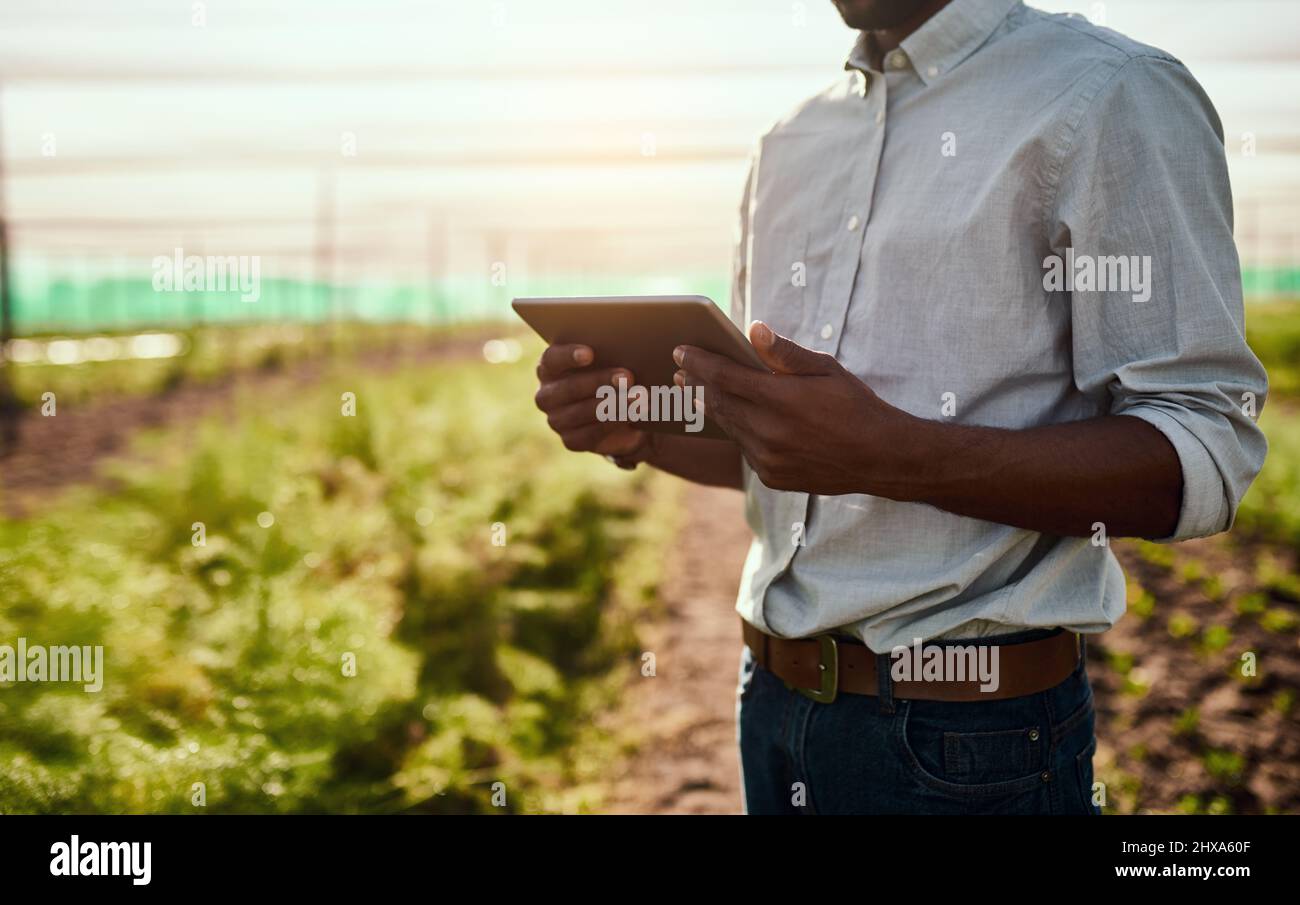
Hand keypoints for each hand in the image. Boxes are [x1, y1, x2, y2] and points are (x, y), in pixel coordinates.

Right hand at [533, 343, 653, 458]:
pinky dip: (612, 424)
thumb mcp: (609, 361)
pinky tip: (632, 415)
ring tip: (638, 397)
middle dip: (600, 382)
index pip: (551, 359)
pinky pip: (589, 435)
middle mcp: (547, 394)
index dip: (568, 356)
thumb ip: (608, 353)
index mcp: (549, 368)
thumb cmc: (611, 375)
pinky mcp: (570, 441)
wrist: (619, 413)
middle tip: (628, 377)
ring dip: (612, 405)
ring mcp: (556, 420)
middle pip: (569, 388)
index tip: (590, 354)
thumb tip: (628, 347)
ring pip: (580, 413)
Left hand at [673, 321, 911, 494]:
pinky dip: (737, 430)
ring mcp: (768, 459)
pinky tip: (731, 417)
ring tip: (693, 391)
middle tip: (680, 369)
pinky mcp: (771, 477)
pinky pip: (744, 449)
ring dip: (710, 407)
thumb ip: (785, 353)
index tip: (679, 351)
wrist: (881, 458)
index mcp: (781, 399)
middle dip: (696, 383)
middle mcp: (770, 432)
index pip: (724, 376)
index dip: (698, 362)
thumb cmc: (855, 406)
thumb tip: (753, 329)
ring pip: (729, 427)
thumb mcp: (826, 369)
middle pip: (719, 402)